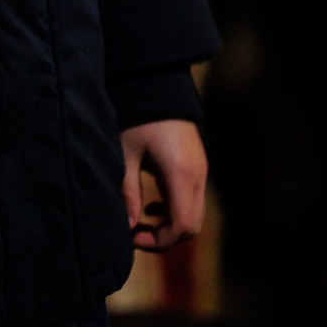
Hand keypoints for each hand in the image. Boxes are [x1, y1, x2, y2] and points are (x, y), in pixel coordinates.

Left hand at [121, 119, 206, 252]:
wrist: (157, 86)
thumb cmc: (137, 117)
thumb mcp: (126, 154)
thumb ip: (128, 192)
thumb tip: (127, 226)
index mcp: (181, 173)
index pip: (182, 225)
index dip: (160, 241)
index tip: (133, 237)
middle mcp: (197, 175)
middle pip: (191, 225)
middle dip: (165, 238)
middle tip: (135, 234)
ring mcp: (201, 170)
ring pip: (193, 214)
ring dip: (170, 225)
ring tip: (140, 221)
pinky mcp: (197, 166)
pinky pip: (192, 200)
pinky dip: (175, 210)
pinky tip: (152, 205)